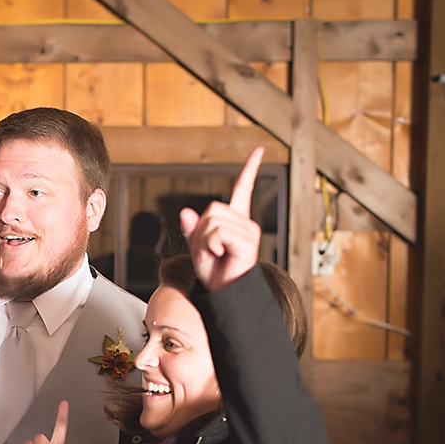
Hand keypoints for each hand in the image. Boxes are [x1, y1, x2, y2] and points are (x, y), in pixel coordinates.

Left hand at [179, 146, 263, 292]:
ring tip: (214, 255)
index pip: (243, 189)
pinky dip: (210, 245)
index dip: (250, 169)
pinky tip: (220, 255)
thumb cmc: (215, 273)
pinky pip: (217, 232)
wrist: (224, 293)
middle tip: (209, 251)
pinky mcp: (248, 241)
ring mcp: (249, 232)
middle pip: (212, 209)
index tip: (259, 150)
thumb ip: (192, 230)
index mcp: (236, 221)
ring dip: (204, 241)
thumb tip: (185, 212)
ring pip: (212, 221)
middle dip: (200, 231)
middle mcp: (245, 223)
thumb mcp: (198, 248)